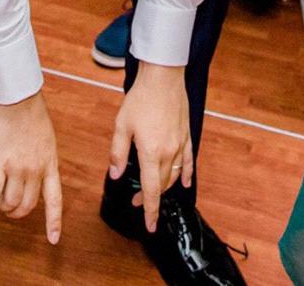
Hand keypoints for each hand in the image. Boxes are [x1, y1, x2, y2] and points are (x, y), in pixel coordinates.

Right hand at [0, 92, 63, 244]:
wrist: (18, 99)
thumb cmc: (32, 115)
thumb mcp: (47, 141)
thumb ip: (44, 160)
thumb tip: (38, 173)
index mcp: (50, 165)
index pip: (55, 200)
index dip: (54, 222)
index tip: (53, 240)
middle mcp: (35, 171)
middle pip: (28, 204)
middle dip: (20, 212)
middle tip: (14, 212)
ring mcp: (17, 168)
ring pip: (11, 201)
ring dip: (5, 207)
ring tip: (1, 206)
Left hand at [109, 63, 192, 233]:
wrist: (163, 78)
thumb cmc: (140, 99)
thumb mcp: (121, 126)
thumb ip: (118, 153)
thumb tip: (115, 175)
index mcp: (151, 153)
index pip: (151, 190)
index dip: (150, 210)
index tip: (150, 226)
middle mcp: (169, 153)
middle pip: (162, 185)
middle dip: (151, 198)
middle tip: (138, 202)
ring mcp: (180, 145)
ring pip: (174, 177)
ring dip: (164, 188)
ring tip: (154, 192)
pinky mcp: (186, 136)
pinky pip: (188, 162)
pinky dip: (186, 175)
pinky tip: (184, 184)